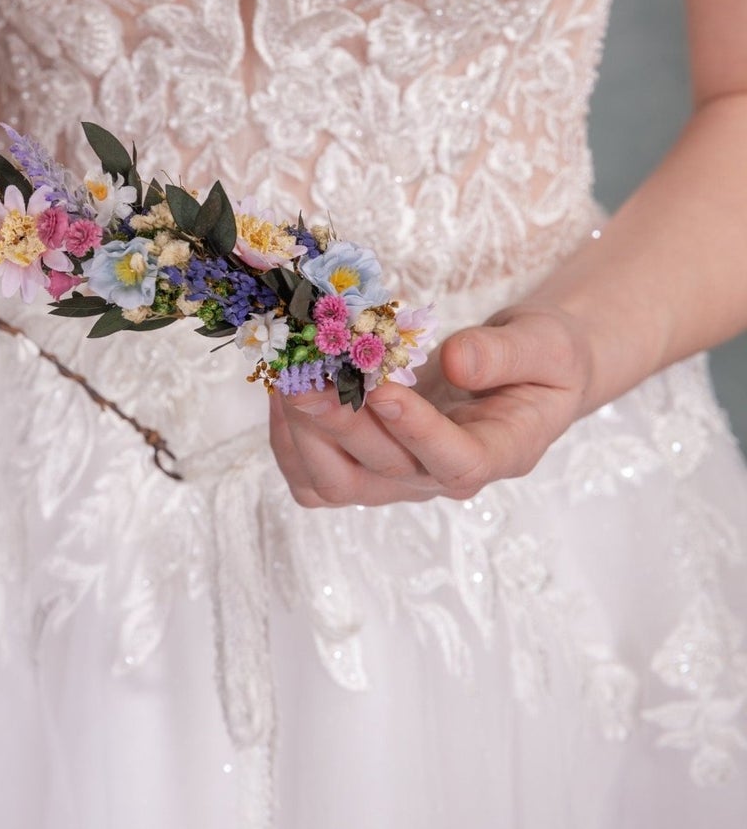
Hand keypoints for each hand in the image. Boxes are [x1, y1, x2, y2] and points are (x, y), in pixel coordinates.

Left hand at [268, 302, 594, 507]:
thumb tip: (454, 361)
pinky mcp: (368, 468)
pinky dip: (290, 441)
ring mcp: (400, 478)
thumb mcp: (545, 344)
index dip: (417, 431)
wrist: (527, 371)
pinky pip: (315, 477)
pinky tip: (282, 391)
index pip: (456, 461)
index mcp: (499, 453)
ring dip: (304, 435)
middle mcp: (442, 477)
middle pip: (383, 470)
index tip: (383, 389)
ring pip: (338, 484)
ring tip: (286, 375)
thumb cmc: (543, 360)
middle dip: (338, 422)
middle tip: (303, 373)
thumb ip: (505, 354)